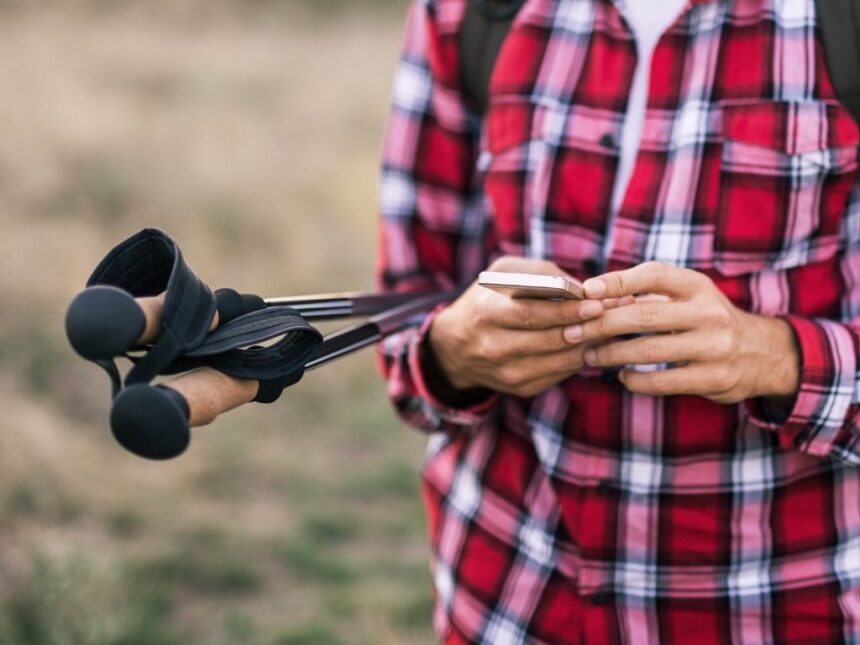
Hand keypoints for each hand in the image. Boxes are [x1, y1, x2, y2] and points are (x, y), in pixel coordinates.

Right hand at [427, 256, 614, 398]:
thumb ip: (540, 273)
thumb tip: (581, 287)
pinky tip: (592, 343)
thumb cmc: (487, 299)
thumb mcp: (502, 274)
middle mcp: (493, 346)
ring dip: (588, 344)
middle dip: (584, 327)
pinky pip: (559, 374)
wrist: (455, 346)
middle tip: (610, 315)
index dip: (565, 310)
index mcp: (487, 313)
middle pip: (548, 339)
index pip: (531, 313)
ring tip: (609, 327)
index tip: (595, 302)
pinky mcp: (520, 387)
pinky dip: (579, 358)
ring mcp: (507, 371)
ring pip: (558, 360)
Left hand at [565, 262, 799, 403]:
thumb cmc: (706, 319)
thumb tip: (593, 297)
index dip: (618, 281)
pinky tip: (622, 376)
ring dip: (612, 354)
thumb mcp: (686, 296)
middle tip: (573, 331)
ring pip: (649, 351)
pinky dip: (635, 380)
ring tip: (590, 355)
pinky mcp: (714, 378)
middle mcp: (709, 313)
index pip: (654, 275)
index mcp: (698, 286)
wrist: (762, 353)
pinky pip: (663, 382)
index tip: (587, 290)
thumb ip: (646, 294)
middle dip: (602, 325)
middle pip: (644, 316)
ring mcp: (714, 347)